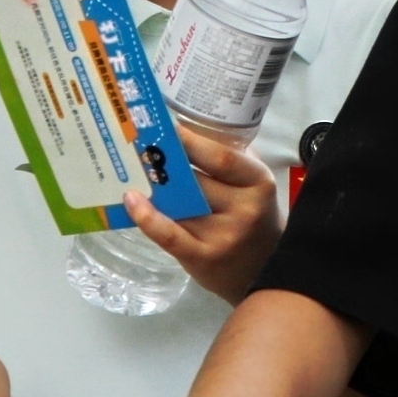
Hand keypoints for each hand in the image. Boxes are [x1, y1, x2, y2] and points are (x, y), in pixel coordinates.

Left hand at [124, 127, 282, 306]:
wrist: (266, 268)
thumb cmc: (254, 216)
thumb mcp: (252, 184)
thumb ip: (230, 160)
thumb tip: (187, 129)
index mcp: (258, 182)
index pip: (220, 157)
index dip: (189, 141)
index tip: (165, 127)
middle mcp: (244, 209)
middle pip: (194, 180)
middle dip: (165, 162)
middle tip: (139, 146)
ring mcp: (223, 235)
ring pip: (179, 204)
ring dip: (153, 187)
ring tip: (131, 168)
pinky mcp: (203, 257)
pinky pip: (169, 234)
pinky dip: (148, 217)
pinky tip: (132, 201)